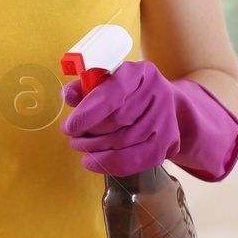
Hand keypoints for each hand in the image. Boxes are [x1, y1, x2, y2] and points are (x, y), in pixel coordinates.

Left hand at [60, 60, 237, 180]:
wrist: (166, 106)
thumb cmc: (129, 94)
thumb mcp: (107, 82)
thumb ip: (84, 87)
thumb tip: (69, 97)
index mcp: (140, 73)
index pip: (114, 92)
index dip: (89, 113)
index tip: (69, 127)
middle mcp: (158, 93)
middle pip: (118, 120)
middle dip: (89, 133)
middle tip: (73, 138)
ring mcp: (166, 118)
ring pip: (125, 141)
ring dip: (96, 149)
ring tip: (81, 147)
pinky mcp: (169, 142)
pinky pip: (137, 159)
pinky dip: (111, 164)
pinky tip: (93, 162)